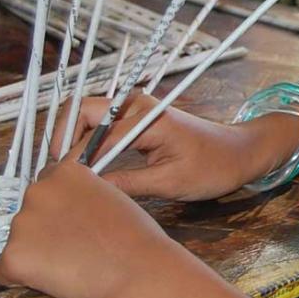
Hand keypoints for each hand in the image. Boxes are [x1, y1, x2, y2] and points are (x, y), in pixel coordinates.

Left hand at [0, 160, 178, 297]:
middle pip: (30, 213)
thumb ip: (82, 196)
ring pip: (19, 243)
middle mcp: (38, 191)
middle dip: (44, 230)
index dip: (59, 208)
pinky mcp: (13, 256)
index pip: (47, 186)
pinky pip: (7, 271)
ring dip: (37, 254)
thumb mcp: (111, 196)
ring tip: (72, 264)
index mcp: (65, 172)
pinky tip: (56, 279)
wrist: (138, 269)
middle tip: (74, 247)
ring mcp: (23, 223)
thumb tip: (69, 212)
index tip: (70, 222)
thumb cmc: (134, 237)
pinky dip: (24, 279)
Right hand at [53, 94, 293, 200]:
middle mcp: (137, 105)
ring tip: (69, 176)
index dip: (73, 160)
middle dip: (62, 139)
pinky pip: (101, 127)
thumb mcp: (169, 182)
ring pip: (88, 117)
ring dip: (73, 141)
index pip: (93, 134)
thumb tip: (88, 192)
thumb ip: (126, 184)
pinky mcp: (137, 120)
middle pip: (81, 111)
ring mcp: (136, 110)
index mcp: (146, 117)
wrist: (240, 152)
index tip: (63, 184)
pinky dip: (87, 144)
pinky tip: (86, 171)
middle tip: (59, 176)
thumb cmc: (213, 166)